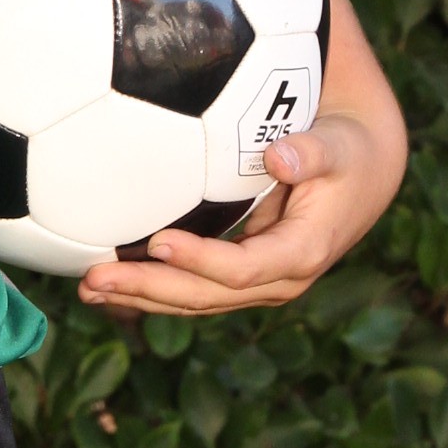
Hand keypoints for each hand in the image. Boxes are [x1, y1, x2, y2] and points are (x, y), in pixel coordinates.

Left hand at [77, 0, 408, 322]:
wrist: (362, 175)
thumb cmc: (345, 152)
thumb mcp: (338, 147)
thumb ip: (313, 152)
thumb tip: (281, 156)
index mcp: (301, 254)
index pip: (241, 269)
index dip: (198, 260)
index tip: (156, 242)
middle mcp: (276, 280)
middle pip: (205, 295)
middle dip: (148, 291)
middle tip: (94, 279)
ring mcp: (256, 283)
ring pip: (192, 299)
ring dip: (139, 297)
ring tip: (85, 289)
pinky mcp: (239, 275)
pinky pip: (191, 287)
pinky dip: (150, 286)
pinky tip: (108, 281)